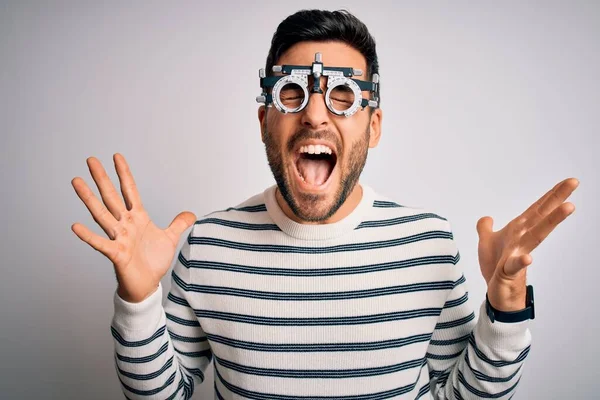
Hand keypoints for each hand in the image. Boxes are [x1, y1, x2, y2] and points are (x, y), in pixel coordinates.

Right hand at [71, 153, 195, 302]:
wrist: (147, 285)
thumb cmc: (153, 262)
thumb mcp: (170, 239)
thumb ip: (178, 224)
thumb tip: (191, 214)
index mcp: (137, 218)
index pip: (130, 191)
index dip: (124, 174)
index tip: (117, 156)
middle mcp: (125, 224)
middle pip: (112, 197)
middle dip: (102, 179)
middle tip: (91, 160)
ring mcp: (119, 238)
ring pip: (102, 215)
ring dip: (89, 198)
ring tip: (76, 181)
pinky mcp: (116, 254)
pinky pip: (101, 243)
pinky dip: (88, 236)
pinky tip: (75, 226)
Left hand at [475, 177, 578, 310]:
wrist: (497, 292)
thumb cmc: (495, 267)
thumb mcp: (486, 242)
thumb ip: (486, 228)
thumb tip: (487, 217)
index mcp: (518, 230)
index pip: (536, 209)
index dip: (551, 195)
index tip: (569, 181)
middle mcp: (522, 239)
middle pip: (541, 216)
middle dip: (557, 199)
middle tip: (574, 183)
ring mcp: (518, 254)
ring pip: (536, 236)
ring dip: (551, 222)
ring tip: (569, 207)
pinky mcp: (508, 270)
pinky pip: (514, 266)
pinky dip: (521, 262)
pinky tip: (528, 258)